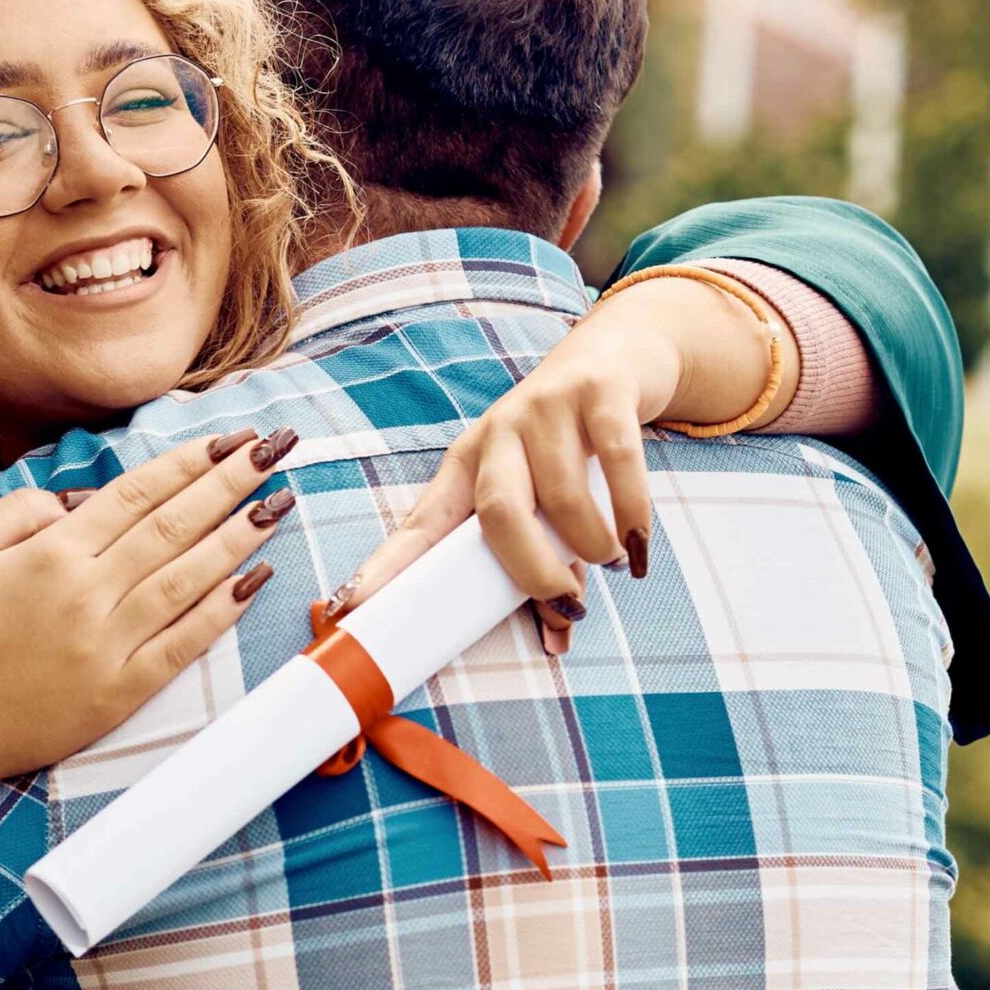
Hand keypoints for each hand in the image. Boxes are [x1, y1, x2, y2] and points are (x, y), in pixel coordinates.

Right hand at [0, 426, 296, 787]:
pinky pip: (183, 644)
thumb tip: (84, 501)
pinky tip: (256, 580)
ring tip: (279, 503)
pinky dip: (223, 611)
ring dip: (238, 538)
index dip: (188, 463)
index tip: (229, 440)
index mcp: (53, 553)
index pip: (137, 495)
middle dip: (229, 483)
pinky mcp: (121, 691)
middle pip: (173, 526)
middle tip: (274, 450)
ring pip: (188, 579)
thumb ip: (22, 510)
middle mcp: (88, 592)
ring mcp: (109, 644)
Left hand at [332, 273, 786, 650]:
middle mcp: (497, 434)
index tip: (350, 606)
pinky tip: (638, 542)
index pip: (420, 524)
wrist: (616, 354)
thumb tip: (560, 634)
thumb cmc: (569, 446)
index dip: (386, 566)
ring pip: (562, 495)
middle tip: (567, 602)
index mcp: (466, 467)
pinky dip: (631, 512)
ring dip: (593, 544)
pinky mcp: (599, 393)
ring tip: (614, 561)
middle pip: (496, 512)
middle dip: (530, 569)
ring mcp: (545, 408)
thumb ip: (546, 559)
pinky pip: (617, 461)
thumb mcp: (543, 496)